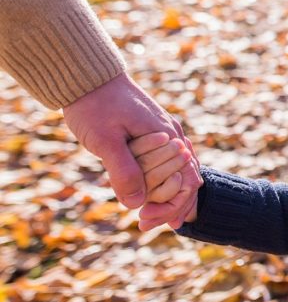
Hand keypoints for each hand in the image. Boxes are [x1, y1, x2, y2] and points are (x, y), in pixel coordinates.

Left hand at [63, 72, 199, 224]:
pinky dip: (164, 181)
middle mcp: (173, 136)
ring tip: (152, 217)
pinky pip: (168, 162)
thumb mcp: (105, 141)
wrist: (87, 76)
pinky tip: (152, 193)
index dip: (170, 207)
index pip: (185, 181)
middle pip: (186, 180)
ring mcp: (166, 133)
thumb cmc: (95, 105)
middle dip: (170, 207)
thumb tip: (136, 204)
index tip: (146, 222)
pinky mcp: (154, 132)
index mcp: (167, 138)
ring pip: (179, 171)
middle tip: (145, 225)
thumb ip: (123, 171)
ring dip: (168, 196)